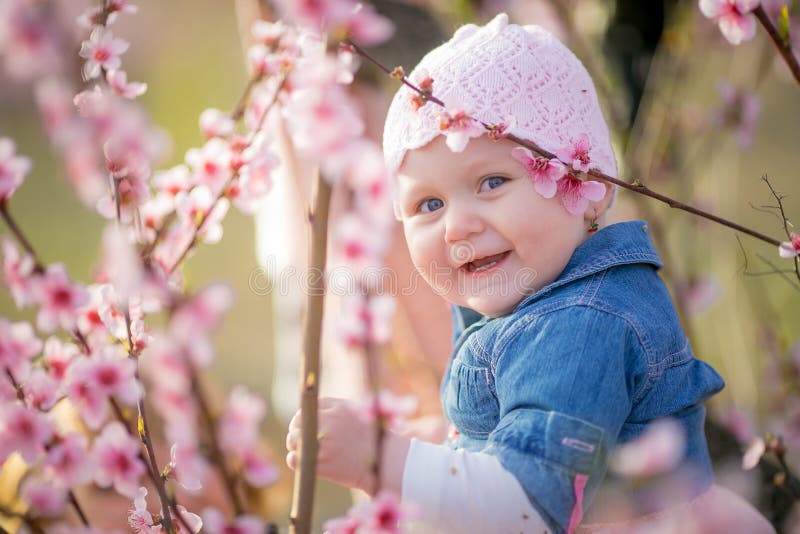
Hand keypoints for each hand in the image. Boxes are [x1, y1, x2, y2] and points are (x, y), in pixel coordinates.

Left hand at [285, 397, 409, 494]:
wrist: (384, 461)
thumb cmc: (371, 436)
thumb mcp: (357, 411)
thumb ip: (336, 408)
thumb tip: (314, 409)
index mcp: (337, 408)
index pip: (308, 407)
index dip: (303, 418)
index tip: (304, 425)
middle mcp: (330, 423)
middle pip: (298, 423)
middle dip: (296, 432)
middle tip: (300, 441)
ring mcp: (326, 444)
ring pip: (294, 440)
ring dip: (294, 446)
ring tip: (301, 451)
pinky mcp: (324, 464)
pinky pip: (297, 459)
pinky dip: (294, 460)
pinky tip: (299, 461)